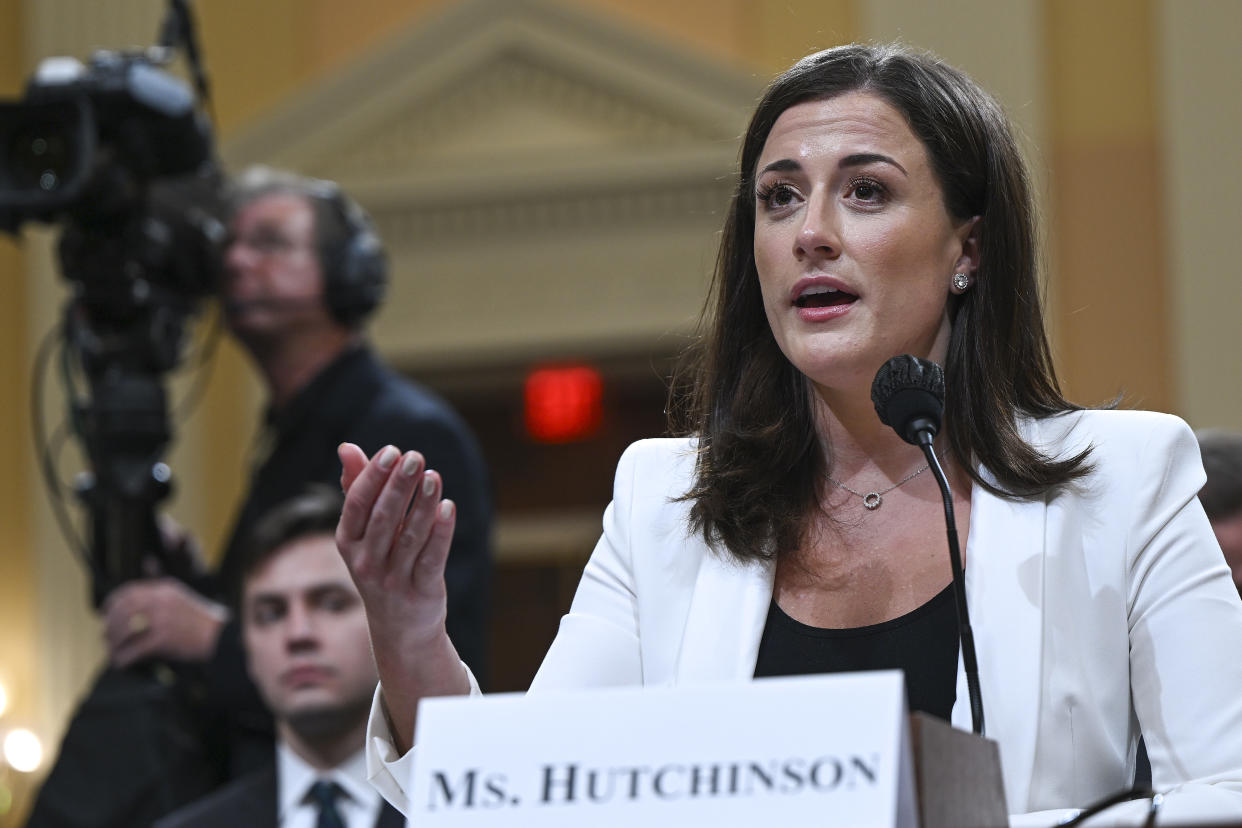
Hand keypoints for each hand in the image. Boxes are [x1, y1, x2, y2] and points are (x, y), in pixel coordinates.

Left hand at [102, 578, 229, 667]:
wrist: (220, 637)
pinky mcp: (163, 638)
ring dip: (114, 641)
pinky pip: (134, 649)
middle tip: (106, 635)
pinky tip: (122, 662)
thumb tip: (134, 595)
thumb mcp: (180, 599)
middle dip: (110, 624)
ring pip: (124, 628)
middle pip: (122, 609)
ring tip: (114, 649)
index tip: (105, 613)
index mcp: (164, 589)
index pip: (128, 590)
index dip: (112, 602)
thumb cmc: (200, 621)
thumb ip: (158, 596)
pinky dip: (124, 657)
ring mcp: (162, 619)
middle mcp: (161, 600)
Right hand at [336, 442, 469, 750]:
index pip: (357, 505)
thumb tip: (347, 447)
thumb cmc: (381, 564)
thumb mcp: (363, 532)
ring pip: (409, 537)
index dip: (372, 477)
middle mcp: (366, 562)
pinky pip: (431, 559)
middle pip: (383, 519)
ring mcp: (393, 579)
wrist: (399, 628)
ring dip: (422, 505)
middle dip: (399, 486)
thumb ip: (357, 488)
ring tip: (433, 476)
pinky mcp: (421, 591)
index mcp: (347, 543)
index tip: (392, 451)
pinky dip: (440, 533)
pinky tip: (448, 508)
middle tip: (415, 456)